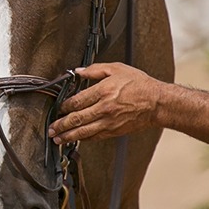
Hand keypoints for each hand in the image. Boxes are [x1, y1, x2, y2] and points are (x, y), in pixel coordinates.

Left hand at [48, 62, 162, 143]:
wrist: (157, 102)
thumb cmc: (139, 85)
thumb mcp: (117, 69)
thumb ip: (95, 69)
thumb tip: (78, 71)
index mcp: (104, 91)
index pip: (77, 101)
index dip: (64, 106)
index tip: (58, 108)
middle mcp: (105, 108)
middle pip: (77, 118)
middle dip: (61, 124)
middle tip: (51, 128)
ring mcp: (109, 122)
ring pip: (84, 131)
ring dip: (69, 135)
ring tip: (58, 138)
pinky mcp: (115, 131)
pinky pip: (95, 137)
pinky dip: (84, 139)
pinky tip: (75, 140)